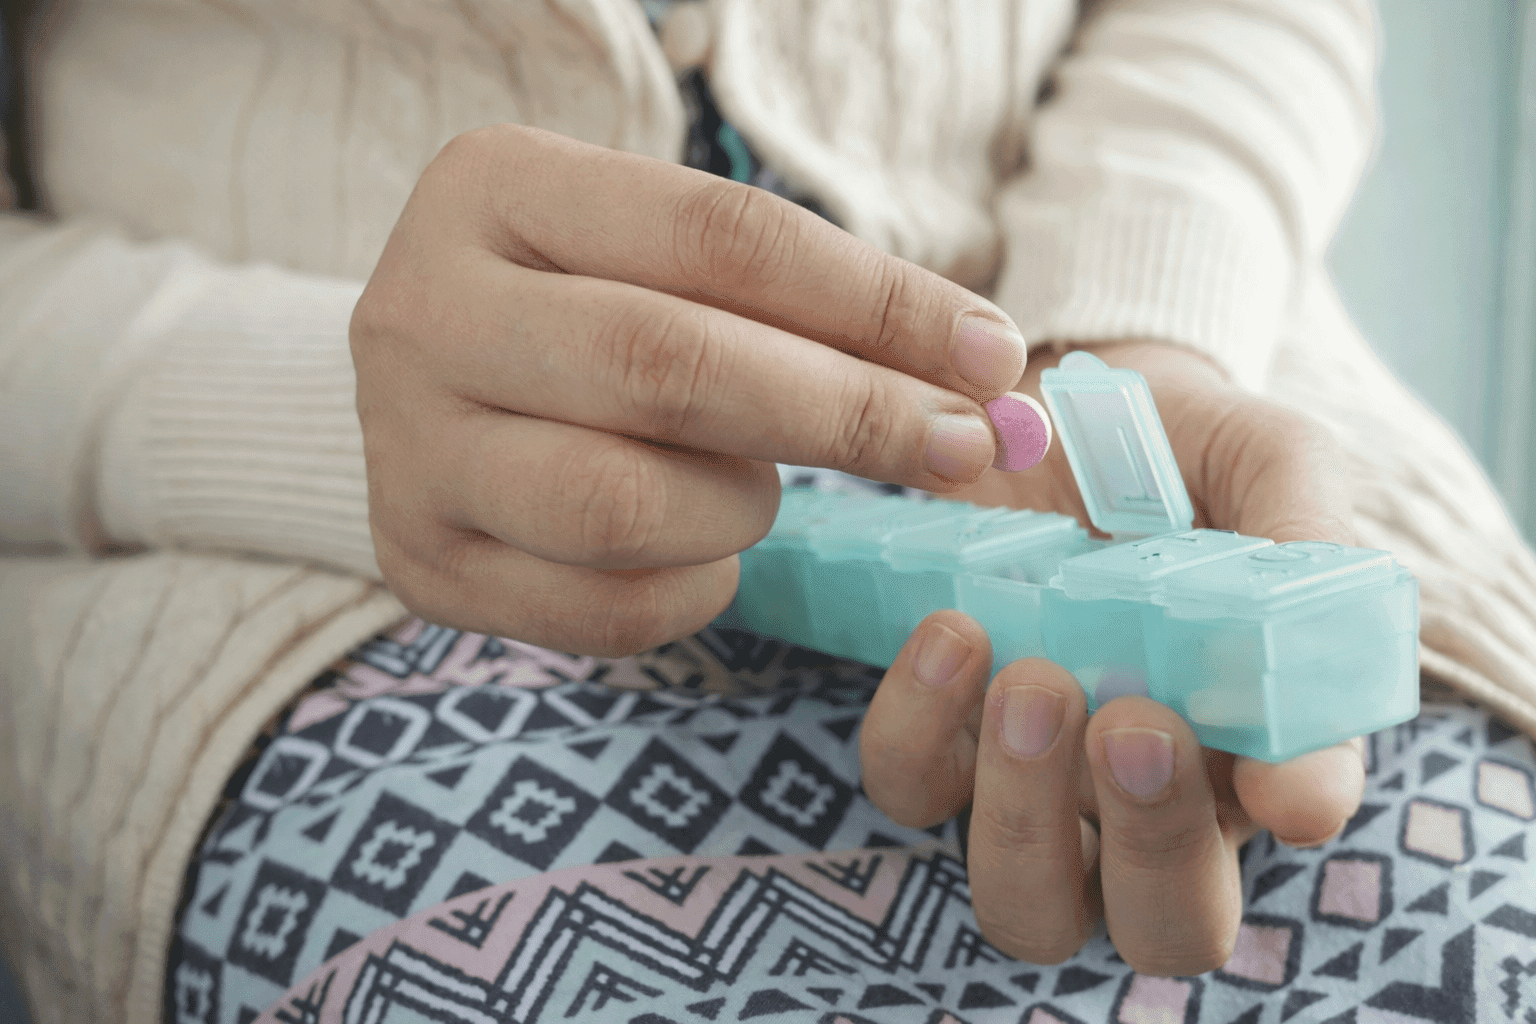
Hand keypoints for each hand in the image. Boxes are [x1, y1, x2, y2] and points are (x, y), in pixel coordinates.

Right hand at [352, 125, 1029, 654]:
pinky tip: (703, 553)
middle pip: (668, 367)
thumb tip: (991, 377)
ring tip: (756, 488)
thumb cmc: (592, 307)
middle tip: (959, 449)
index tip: (992, 355)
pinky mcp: (419, 560)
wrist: (436, 383)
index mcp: (495, 187)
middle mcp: (422, 309)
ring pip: (624, 505)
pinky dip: (695, 590)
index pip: (719, 236)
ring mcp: (403, 446)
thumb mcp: (670, 259)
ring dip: (741, 509)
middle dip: (846, 416)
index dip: (876, 302)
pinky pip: (602, 609)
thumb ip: (809, 302)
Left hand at [859, 341, 1367, 974]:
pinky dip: (918, 730)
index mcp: (1255, 731)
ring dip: (1025, 812)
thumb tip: (1310, 747)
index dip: (1296, 807)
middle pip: (1160, 924)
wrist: (1052, 400)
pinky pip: (910, 788)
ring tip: (1030, 678)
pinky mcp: (938, 734)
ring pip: (1026, 901)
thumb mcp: (1265, 462)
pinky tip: (950, 631)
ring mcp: (1034, 778)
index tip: (1279, 775)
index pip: (1294, 813)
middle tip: (1132, 724)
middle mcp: (1146, 791)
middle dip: (1152, 850)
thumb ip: (1303, 555)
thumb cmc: (1180, 447)